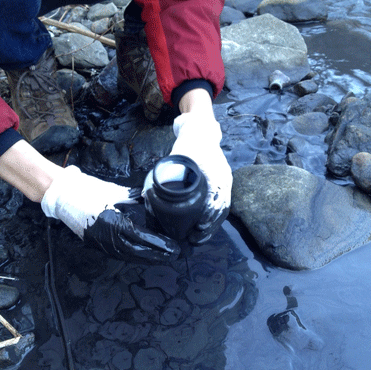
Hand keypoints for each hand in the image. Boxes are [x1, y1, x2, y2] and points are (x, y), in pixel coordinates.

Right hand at [41, 165, 179, 262]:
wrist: (62, 194)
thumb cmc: (88, 190)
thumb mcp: (116, 191)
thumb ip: (135, 198)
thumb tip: (152, 199)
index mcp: (113, 222)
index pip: (142, 237)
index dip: (159, 244)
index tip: (173, 246)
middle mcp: (107, 237)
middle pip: (137, 252)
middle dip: (157, 255)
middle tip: (173, 255)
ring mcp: (100, 243)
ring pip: (128, 256)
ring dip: (146, 258)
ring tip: (162, 258)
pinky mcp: (96, 244)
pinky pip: (118, 254)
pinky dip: (133, 256)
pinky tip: (143, 256)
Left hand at [168, 112, 231, 243]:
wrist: (201, 131)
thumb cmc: (189, 143)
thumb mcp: (177, 156)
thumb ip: (163, 173)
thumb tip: (145, 193)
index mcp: (215, 173)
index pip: (216, 200)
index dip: (208, 216)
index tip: (198, 228)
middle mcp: (223, 179)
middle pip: (221, 209)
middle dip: (209, 227)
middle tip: (195, 238)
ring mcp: (225, 181)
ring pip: (222, 209)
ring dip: (211, 225)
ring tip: (198, 237)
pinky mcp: (222, 184)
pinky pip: (221, 204)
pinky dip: (214, 217)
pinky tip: (204, 227)